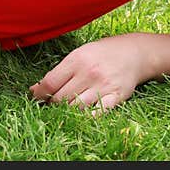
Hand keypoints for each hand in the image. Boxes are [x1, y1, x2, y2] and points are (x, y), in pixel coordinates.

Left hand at [29, 35, 145, 113]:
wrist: (134, 53)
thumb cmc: (101, 53)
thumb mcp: (79, 54)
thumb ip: (59, 71)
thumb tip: (35, 89)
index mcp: (77, 59)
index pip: (50, 83)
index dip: (39, 93)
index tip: (36, 97)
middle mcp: (89, 72)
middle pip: (61, 98)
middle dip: (52, 103)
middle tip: (51, 102)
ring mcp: (103, 86)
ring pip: (75, 108)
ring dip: (66, 111)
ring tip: (65, 107)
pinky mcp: (116, 97)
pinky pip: (97, 114)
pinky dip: (86, 117)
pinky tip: (81, 114)